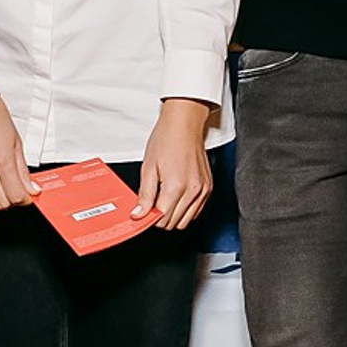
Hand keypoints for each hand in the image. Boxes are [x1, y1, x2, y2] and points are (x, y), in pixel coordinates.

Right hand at [0, 95, 32, 210]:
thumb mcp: (16, 141)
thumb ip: (23, 169)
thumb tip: (31, 188)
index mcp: (2, 159)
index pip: (16, 195)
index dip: (26, 200)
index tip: (28, 196)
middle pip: (0, 203)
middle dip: (12, 203)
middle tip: (17, 194)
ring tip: (2, 193)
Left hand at [136, 98, 214, 230]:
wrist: (184, 124)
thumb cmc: (167, 139)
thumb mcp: (148, 168)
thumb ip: (145, 195)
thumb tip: (139, 214)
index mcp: (176, 186)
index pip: (162, 219)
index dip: (149, 218)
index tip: (143, 213)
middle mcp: (193, 190)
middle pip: (174, 223)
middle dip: (160, 218)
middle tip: (152, 204)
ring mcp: (203, 190)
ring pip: (186, 221)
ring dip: (173, 215)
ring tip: (164, 199)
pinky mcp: (208, 188)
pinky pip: (196, 211)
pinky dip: (185, 209)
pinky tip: (176, 197)